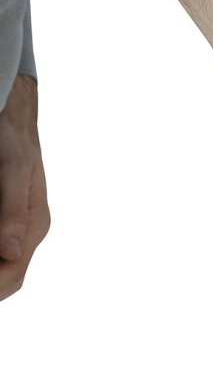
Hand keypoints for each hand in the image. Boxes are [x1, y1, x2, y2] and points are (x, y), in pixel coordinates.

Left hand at [0, 73, 50, 299]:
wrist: (11, 112)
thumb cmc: (12, 137)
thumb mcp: (12, 170)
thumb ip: (13, 212)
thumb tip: (12, 252)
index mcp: (33, 225)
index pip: (12, 275)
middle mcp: (24, 231)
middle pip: (4, 275)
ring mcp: (11, 225)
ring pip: (0, 261)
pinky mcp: (2, 218)